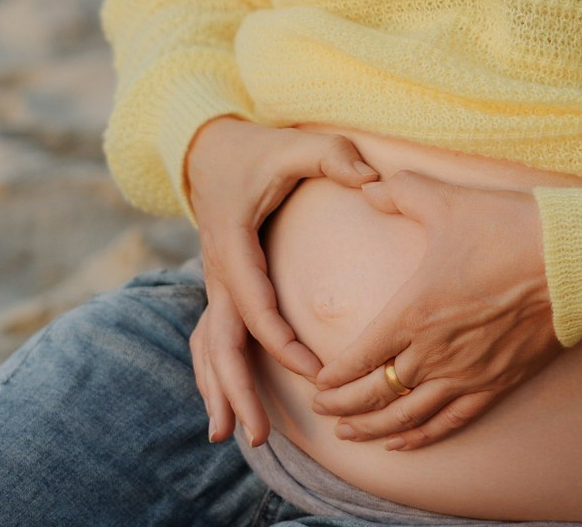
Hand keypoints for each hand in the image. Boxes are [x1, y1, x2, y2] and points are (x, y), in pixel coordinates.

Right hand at [186, 118, 377, 444]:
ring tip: (235, 436)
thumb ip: (334, 157)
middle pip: (222, 341)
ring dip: (220, 390)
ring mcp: (214, 282)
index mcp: (234, 243)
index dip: (283, 342)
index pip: (256, 304)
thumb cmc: (259, 150)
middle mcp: (218, 270)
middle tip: (258, 436)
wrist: (210, 148)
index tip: (315, 372)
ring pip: (210, 346)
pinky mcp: (219, 288)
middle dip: (237, 389)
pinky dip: (214, 374)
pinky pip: (212, 338)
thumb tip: (372, 180)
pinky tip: (222, 408)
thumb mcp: (297, 144)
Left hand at [311, 170, 560, 450]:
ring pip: (407, 416)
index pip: (360, 356)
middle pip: (376, 392)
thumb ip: (400, 192)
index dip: (333, 375)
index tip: (315, 383)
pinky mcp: (497, 384)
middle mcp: (434, 352)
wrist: (569, 260)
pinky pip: (451, 422)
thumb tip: (368, 188)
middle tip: (321, 412)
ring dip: (373, 429)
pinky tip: (404, 444)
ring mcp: (467, 373)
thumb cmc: (505, 227)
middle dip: (343, 406)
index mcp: (413, 311)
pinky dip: (422, 437)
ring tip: (350, 435)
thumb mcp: (444, 200)